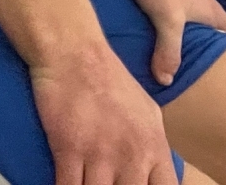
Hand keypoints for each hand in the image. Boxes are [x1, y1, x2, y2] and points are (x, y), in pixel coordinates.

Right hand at [31, 43, 177, 184]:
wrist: (73, 52)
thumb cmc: (109, 78)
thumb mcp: (148, 110)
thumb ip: (154, 145)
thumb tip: (158, 169)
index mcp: (155, 148)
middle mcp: (132, 157)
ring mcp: (100, 155)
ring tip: (88, 184)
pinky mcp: (68, 149)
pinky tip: (67, 184)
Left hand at [118, 0, 225, 86]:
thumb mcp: (167, 19)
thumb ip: (170, 51)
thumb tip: (167, 81)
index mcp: (211, 10)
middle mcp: (200, 4)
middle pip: (214, 32)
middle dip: (211, 52)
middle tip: (203, 76)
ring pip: (191, 26)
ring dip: (186, 42)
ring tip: (177, 64)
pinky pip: (170, 20)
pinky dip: (167, 32)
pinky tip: (155, 44)